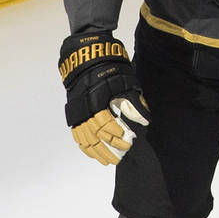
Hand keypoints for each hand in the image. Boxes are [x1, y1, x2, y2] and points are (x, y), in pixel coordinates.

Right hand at [59, 33, 148, 164]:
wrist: (87, 57)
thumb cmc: (110, 68)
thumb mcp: (125, 81)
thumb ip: (134, 102)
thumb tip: (145, 120)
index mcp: (96, 100)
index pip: (105, 124)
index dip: (116, 135)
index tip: (128, 141)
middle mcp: (84, 108)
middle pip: (94, 135)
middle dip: (108, 147)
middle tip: (121, 156)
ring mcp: (77, 111)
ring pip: (84, 137)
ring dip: (96, 150)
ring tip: (108, 160)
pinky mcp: (74, 112)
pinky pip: (77, 133)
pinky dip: (84, 145)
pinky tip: (92, 152)